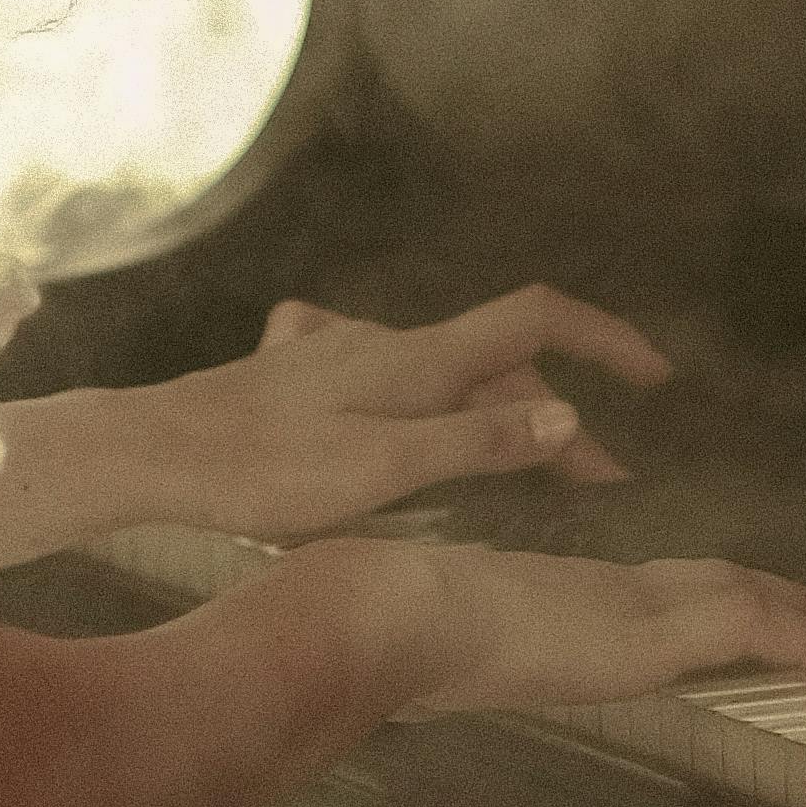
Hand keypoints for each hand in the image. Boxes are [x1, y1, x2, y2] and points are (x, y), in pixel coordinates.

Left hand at [135, 290, 669, 540]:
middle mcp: (384, 343)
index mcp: (417, 360)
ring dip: (495, 412)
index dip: (605, 339)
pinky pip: (384, 375)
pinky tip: (402, 416)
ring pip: (444, 373)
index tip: (656, 377)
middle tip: (595, 485)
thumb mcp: (383, 472)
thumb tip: (569, 418)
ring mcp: (339, 355)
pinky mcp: (299, 376)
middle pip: (498, 364)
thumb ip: (477, 443)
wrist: (149, 452)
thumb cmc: (259, 473)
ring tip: (520, 471)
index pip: (537, 321)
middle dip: (558, 416)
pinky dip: (423, 398)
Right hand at [340, 543, 805, 724]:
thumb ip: (442, 652)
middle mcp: (598, 589)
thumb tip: (425, 671)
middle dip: (770, 594)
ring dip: (795, 615)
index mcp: (554, 593)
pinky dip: (794, 638)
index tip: (754, 601)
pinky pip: (740, 623)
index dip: (709, 590)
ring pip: (733, 595)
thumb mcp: (424, 647)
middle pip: (706, 580)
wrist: (376, 615)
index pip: (653, 585)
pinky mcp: (640, 629)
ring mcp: (620, 604)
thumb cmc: (378, 630)